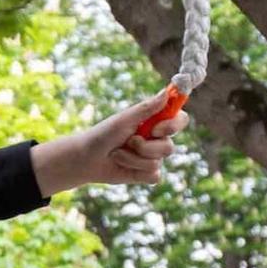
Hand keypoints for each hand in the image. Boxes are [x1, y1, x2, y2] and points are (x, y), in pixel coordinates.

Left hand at [30, 89, 190, 196]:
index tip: (155, 128)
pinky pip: (153, 176)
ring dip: (133, 158)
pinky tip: (122, 165)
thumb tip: (167, 92)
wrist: (86, 159)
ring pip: (157, 162)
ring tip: (117, 153)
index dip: (173, 125)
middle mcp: (157, 139)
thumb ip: (147, 108)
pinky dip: (135, 171)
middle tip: (130, 141)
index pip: (180, 120)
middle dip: (146, 147)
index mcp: (155, 121)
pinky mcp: (146, 174)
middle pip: (169, 147)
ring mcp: (153, 157)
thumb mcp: (124, 119)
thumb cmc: (103, 134)